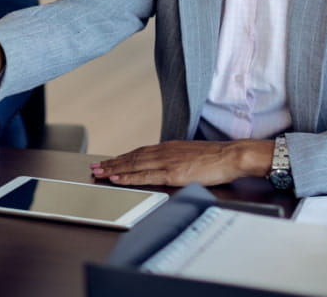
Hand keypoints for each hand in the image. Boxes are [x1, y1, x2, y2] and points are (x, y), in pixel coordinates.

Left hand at [89, 140, 273, 186]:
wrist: (231, 156)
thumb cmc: (216, 158)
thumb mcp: (191, 155)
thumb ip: (176, 159)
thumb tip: (168, 165)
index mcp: (168, 148)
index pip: (139, 153)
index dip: (121, 158)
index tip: (108, 162)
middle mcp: (163, 152)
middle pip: (131, 158)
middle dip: (111, 163)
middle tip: (95, 168)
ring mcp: (166, 162)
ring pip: (133, 165)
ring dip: (114, 169)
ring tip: (100, 173)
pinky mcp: (172, 173)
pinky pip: (144, 175)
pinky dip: (128, 177)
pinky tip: (117, 178)